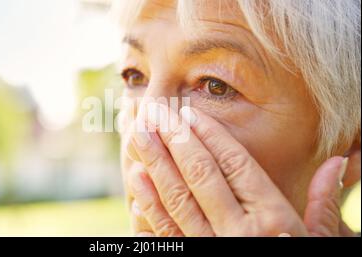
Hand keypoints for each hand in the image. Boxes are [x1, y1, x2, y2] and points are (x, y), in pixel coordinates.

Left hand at [126, 103, 354, 235]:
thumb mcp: (318, 241)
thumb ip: (323, 204)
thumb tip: (338, 162)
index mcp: (272, 220)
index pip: (236, 166)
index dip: (211, 136)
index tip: (190, 114)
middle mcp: (238, 232)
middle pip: (201, 176)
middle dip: (176, 140)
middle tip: (157, 113)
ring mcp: (210, 248)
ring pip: (177, 199)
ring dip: (155, 165)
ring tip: (139, 136)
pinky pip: (166, 234)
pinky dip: (149, 207)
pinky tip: (138, 181)